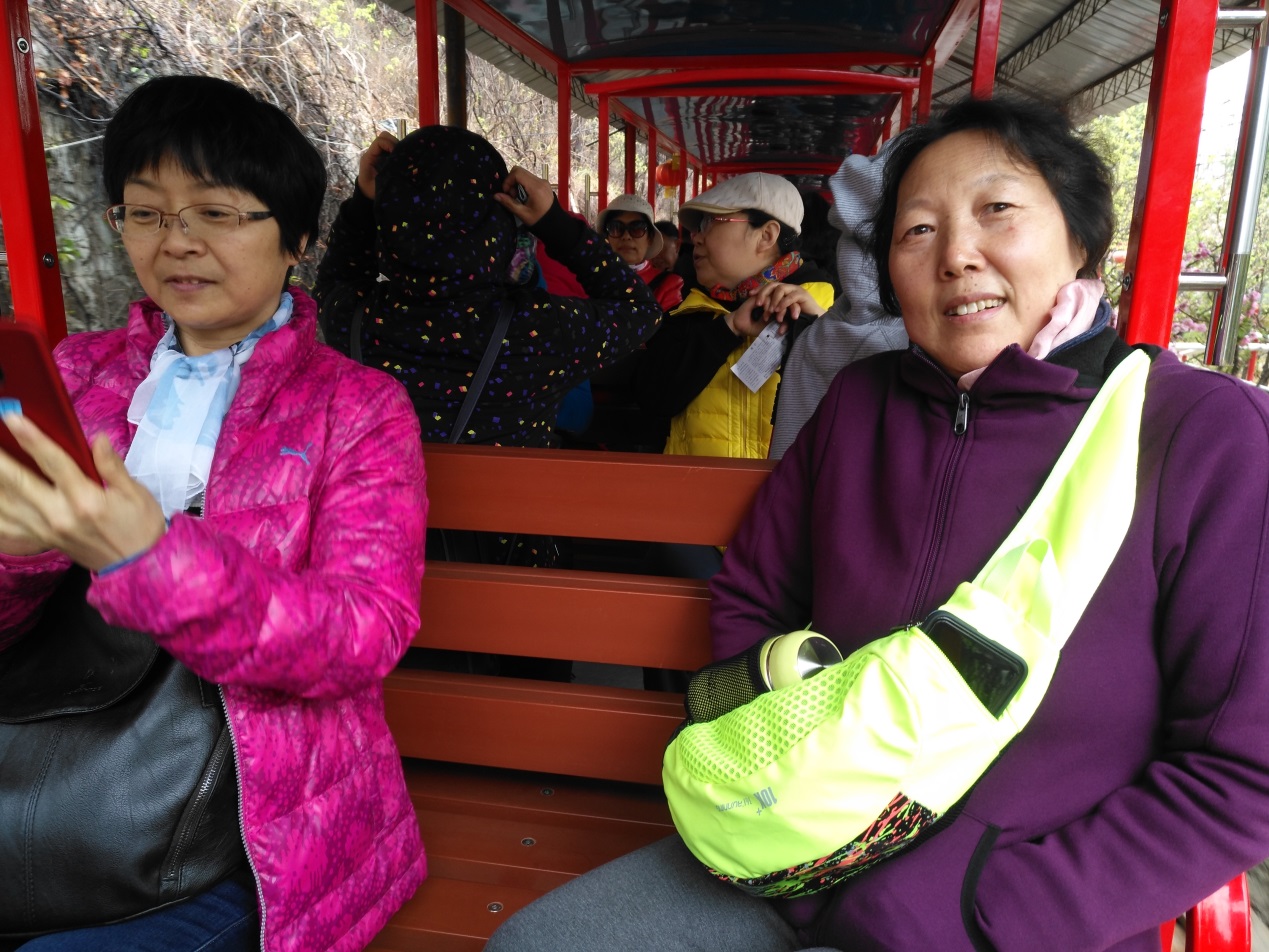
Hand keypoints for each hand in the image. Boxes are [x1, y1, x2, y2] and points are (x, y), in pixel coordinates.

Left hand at [0, 413, 165, 570]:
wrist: (139, 567)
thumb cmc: (141, 528)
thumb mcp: (135, 493)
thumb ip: (111, 465)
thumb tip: (97, 439)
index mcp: (86, 500)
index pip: (53, 461)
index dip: (31, 437)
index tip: (12, 418)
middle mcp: (60, 516)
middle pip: (18, 481)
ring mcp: (47, 531)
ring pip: (6, 504)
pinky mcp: (43, 541)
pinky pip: (7, 528)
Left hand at [357, 131, 398, 200]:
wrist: (367, 193)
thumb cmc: (371, 190)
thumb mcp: (377, 185)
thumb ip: (385, 176)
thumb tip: (398, 168)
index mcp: (369, 156)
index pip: (379, 142)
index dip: (389, 144)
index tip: (396, 154)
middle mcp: (375, 152)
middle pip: (385, 137)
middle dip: (394, 143)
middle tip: (402, 154)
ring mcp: (380, 154)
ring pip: (390, 141)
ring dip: (398, 147)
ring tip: (404, 157)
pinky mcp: (386, 157)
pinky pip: (393, 148)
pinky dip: (400, 151)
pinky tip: (404, 159)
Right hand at [493, 167, 552, 226]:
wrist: (556, 224)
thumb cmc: (539, 221)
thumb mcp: (522, 214)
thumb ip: (509, 203)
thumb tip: (496, 195)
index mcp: (536, 187)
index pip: (517, 173)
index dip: (508, 180)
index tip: (506, 192)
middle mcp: (540, 181)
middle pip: (520, 171)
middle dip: (511, 181)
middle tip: (512, 195)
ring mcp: (543, 181)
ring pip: (524, 174)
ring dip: (517, 183)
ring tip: (518, 197)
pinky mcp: (544, 184)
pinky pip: (530, 179)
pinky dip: (523, 184)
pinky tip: (524, 196)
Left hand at [751, 282, 827, 326]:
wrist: (814, 321)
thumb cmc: (798, 319)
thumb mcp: (782, 315)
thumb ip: (774, 312)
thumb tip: (761, 314)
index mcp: (783, 291)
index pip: (769, 286)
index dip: (759, 289)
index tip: (750, 295)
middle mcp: (789, 288)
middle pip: (773, 285)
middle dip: (764, 293)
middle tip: (758, 304)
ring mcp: (796, 290)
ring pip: (781, 289)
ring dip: (774, 300)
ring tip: (770, 310)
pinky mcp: (803, 295)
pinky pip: (791, 297)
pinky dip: (783, 303)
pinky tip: (778, 310)